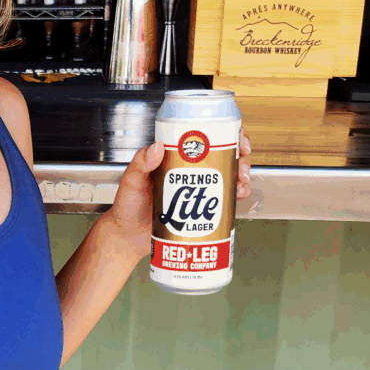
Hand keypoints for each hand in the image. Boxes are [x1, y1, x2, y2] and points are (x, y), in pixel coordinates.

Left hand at [105, 127, 252, 259]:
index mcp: (173, 156)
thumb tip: (156, 147)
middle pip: (224, 154)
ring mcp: (197, 189)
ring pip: (228, 175)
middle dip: (240, 157)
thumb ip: (139, 163)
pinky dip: (236, 196)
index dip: (226, 133)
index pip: (203, 135)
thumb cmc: (127, 205)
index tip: (235, 139)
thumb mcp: (130, 180)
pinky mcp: (201, 209)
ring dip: (242, 176)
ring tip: (241, 184)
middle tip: (240, 167)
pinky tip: (237, 197)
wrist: (128, 237)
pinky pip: (224, 199)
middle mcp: (189, 170)